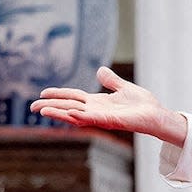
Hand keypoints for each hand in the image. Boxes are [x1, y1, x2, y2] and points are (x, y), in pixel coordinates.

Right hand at [30, 67, 187, 145]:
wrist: (158, 115)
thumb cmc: (144, 105)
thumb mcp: (124, 88)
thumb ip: (111, 81)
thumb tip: (100, 70)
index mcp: (98, 102)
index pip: (73, 97)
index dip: (58, 95)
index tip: (42, 94)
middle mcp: (97, 110)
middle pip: (69, 107)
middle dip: (51, 107)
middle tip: (33, 107)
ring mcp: (103, 117)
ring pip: (76, 115)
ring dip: (59, 113)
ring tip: (42, 111)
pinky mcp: (112, 121)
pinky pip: (93, 119)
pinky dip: (80, 116)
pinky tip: (68, 113)